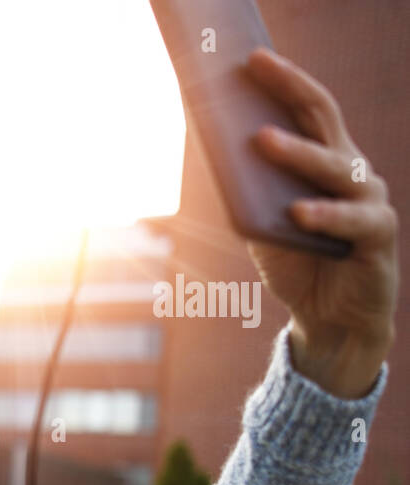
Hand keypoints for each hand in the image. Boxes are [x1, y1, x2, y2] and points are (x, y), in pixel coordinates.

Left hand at [244, 47, 397, 397]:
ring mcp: (369, 204)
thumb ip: (248, 191)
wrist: (329, 321)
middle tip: (257, 70)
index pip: (309, 109)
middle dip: (290, 90)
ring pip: (337, 169)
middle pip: (324, 122)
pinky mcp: (377, 240)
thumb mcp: (262, 225)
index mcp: (328, 162)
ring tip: (262, 140)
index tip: (251, 57)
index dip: (284, 80)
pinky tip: (299, 213)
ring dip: (298, 154)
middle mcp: (354, 174)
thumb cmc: (296, 264)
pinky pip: (354, 223)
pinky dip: (324, 217)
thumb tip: (213, 149)